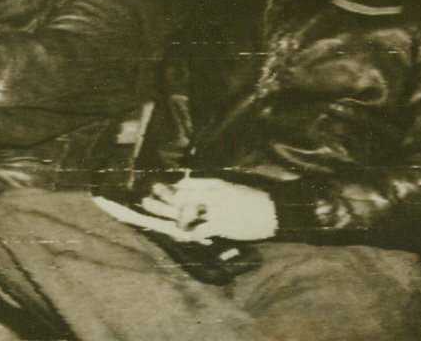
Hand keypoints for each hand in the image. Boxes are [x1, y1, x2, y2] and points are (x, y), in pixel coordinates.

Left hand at [140, 176, 277, 241]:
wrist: (274, 211)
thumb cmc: (255, 201)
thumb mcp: (233, 189)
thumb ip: (214, 190)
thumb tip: (194, 190)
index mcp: (216, 184)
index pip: (187, 184)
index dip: (170, 188)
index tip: (157, 189)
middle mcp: (213, 194)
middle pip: (181, 195)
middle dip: (162, 198)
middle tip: (145, 200)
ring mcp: (216, 209)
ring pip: (186, 211)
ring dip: (170, 216)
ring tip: (158, 217)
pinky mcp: (222, 224)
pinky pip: (200, 229)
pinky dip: (190, 234)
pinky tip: (184, 236)